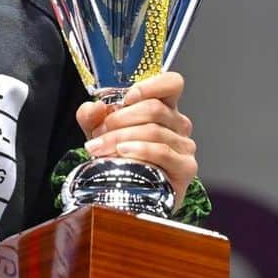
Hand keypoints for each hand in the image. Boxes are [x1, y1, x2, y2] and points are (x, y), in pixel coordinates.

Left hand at [74, 71, 196, 207]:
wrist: (127, 194)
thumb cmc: (119, 158)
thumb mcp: (100, 133)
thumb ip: (91, 116)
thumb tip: (94, 107)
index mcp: (163, 107)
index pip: (172, 83)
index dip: (152, 85)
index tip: (128, 97)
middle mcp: (178, 124)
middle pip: (154, 108)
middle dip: (119, 119)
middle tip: (99, 132)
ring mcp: (184, 145)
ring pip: (153, 130)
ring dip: (120, 137)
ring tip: (101, 148)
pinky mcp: (185, 167)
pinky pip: (162, 152)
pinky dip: (139, 150)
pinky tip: (123, 153)